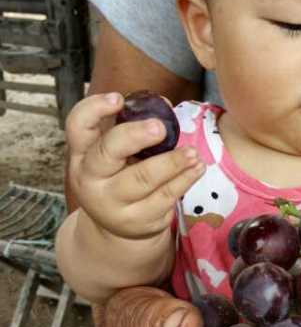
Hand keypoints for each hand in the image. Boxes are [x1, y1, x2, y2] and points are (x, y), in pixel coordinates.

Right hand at [66, 92, 203, 239]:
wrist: (116, 227)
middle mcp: (90, 179)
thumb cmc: (118, 176)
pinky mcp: (137, 220)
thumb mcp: (116, 153)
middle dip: (135, 136)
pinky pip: (164, 197)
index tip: (118, 98)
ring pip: (143, 178)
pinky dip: (184, 180)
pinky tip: (196, 169)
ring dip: (172, 162)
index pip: (78, 125)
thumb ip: (133, 126)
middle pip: (108, 152)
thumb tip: (164, 105)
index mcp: (82, 154)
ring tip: (192, 153)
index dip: (95, 109)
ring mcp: (112, 203)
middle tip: (160, 127)